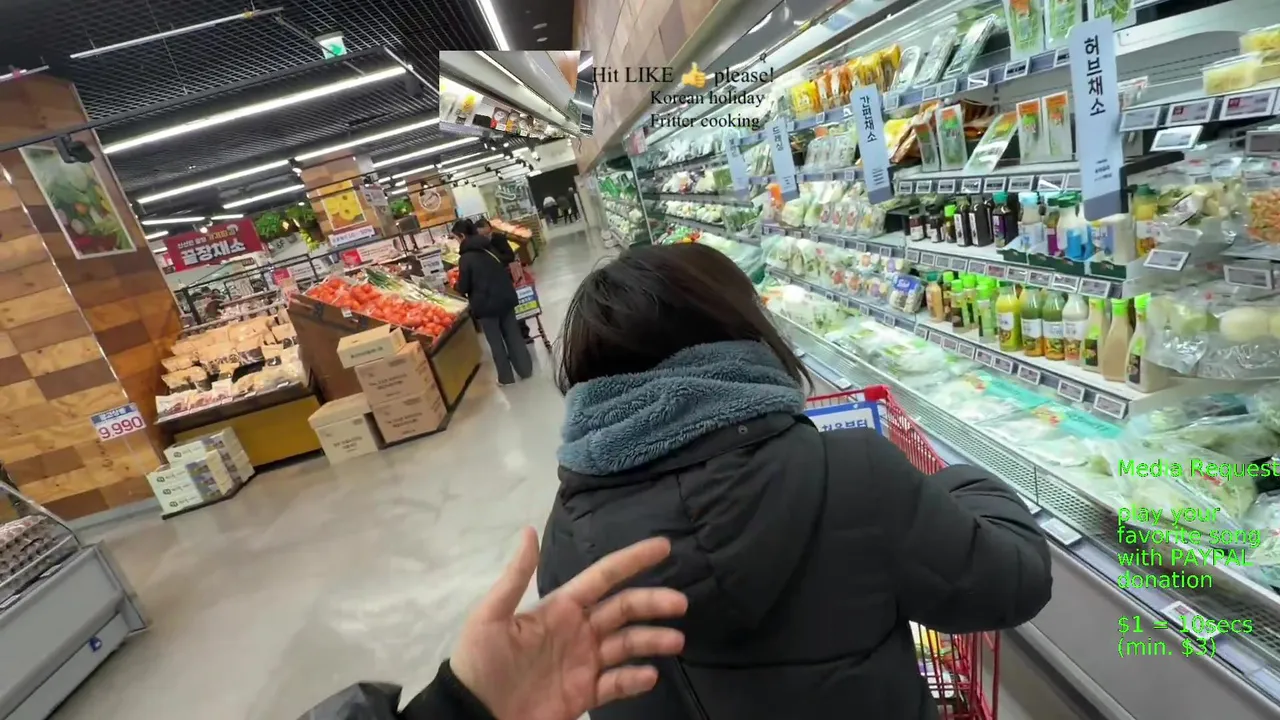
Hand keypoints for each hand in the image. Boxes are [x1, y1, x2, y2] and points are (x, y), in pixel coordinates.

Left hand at [451, 528, 686, 719]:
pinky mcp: (584, 694)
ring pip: (628, 644)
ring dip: (653, 640)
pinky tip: (649, 675)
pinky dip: (635, 679)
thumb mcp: (490, 616)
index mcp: (560, 607)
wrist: (474, 715)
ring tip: (676, 641)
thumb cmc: (480, 663)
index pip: (603, 577)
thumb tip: (530, 530)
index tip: (663, 546)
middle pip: (624, 609)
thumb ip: (516, 576)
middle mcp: (578, 630)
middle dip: (653, 603)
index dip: (632, 560)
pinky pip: (617, 684)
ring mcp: (584, 663)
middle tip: (681, 603)